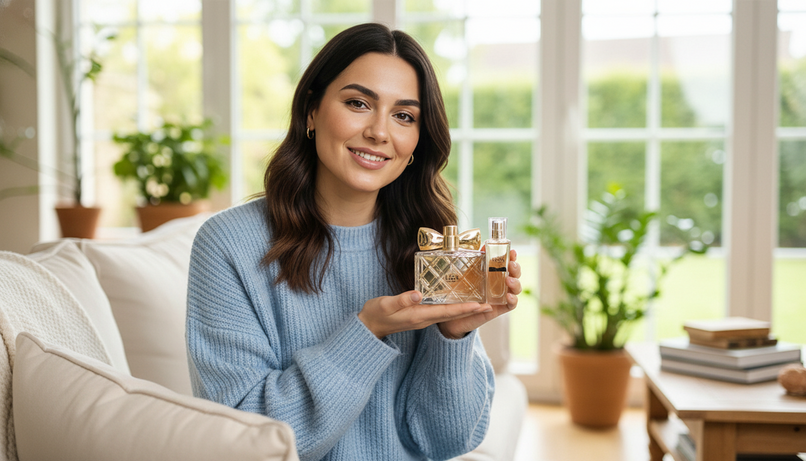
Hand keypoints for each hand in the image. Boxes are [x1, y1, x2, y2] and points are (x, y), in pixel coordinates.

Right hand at [358, 291, 492, 338]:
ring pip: (449, 313)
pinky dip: (454, 306)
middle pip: (453, 314)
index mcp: (419, 316)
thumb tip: (418, 293)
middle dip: (472, 309)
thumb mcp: (385, 305)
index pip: (447, 312)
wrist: (369, 326)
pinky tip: (459, 299)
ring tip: (481, 301)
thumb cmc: (376, 314)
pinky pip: (442, 311)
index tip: (480, 304)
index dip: (464, 308)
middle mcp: (425, 318)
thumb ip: (401, 300)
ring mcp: (423, 318)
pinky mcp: (421, 315)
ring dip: (465, 308)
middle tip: (490, 304)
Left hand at [438, 249, 521, 339]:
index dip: (512, 257)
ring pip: (516, 288)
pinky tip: (509, 296)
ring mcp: (502, 296)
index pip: (507, 263)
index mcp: (495, 272)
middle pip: (515, 274)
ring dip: (516, 283)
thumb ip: (477, 261)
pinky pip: (511, 304)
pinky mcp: (500, 308)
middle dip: (516, 268)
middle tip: (511, 265)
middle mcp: (501, 283)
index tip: (512, 252)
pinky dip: (513, 300)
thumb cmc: (463, 291)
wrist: (455, 313)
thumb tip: (483, 246)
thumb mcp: (468, 274)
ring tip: (509, 280)